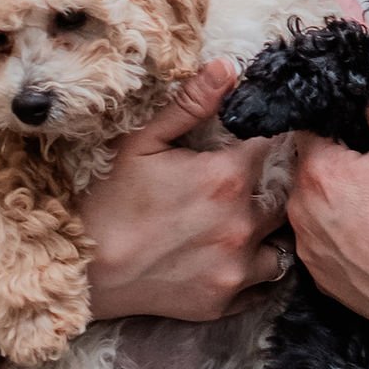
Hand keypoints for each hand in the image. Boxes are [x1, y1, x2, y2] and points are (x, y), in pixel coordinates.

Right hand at [80, 64, 286, 323]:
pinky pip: (264, 286)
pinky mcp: (224, 301)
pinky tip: (233, 257)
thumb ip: (191, 103)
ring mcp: (236, 267)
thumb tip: (229, 67)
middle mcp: (242, 224)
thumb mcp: (143, 141)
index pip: (275, 146)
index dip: (269, 140)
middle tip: (248, 186)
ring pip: (282, 244)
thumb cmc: (109, 199)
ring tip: (244, 224)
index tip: (258, 142)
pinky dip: (256, 271)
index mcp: (227, 178)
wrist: (83, 271)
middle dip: (272, 187)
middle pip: (285, 197)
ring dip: (269, 233)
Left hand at [284, 93, 368, 368]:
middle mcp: (299, 208)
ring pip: (310, 207)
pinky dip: (337, 236)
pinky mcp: (317, 278)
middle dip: (333, 164)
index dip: (333, 125)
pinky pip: (319, 242)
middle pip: (307, 169)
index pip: (309, 128)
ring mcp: (305, 247)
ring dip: (331, 202)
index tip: (356, 133)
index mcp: (317, 170)